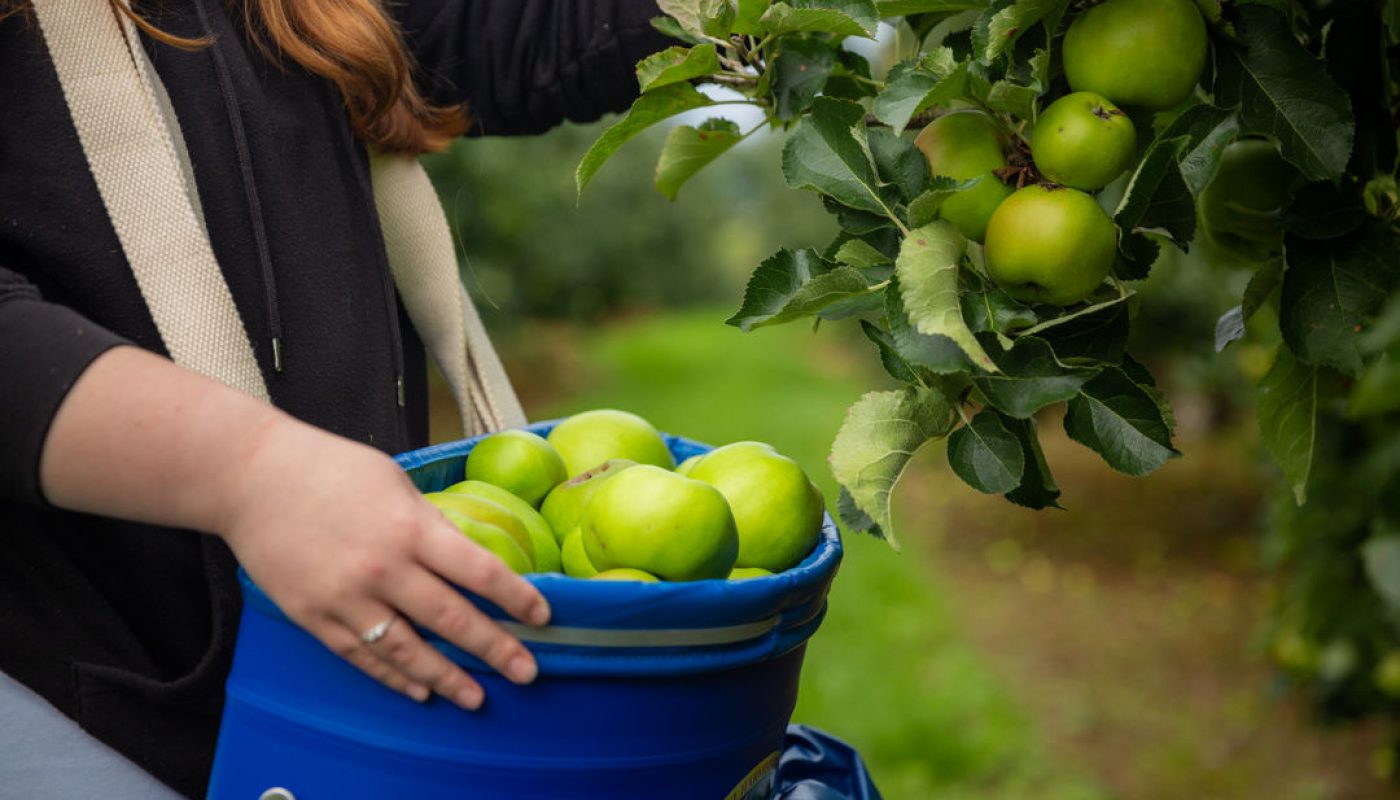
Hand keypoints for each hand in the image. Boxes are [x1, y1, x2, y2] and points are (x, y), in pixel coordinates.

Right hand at [216, 415, 549, 708]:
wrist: (250, 477)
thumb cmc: (329, 469)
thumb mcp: (394, 484)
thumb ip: (429, 523)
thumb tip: (463, 557)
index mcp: (410, 527)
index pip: (479, 571)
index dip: (516, 598)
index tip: (543, 617)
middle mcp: (383, 568)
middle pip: (451, 620)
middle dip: (496, 649)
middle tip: (528, 672)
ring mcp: (346, 598)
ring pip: (408, 651)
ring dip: (446, 678)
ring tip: (477, 697)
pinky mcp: (313, 616)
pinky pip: (361, 657)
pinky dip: (394, 677)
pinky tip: (419, 690)